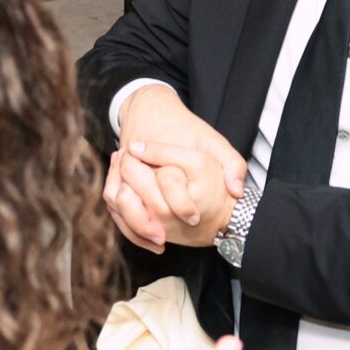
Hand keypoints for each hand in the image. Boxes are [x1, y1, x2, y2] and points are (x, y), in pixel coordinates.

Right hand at [106, 85, 245, 252]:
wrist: (151, 109)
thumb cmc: (185, 128)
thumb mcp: (214, 141)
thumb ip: (232, 164)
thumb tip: (235, 190)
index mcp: (154, 149)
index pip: (157, 179)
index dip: (178, 203)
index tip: (194, 218)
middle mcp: (130, 158)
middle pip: (125, 194)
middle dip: (143, 221)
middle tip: (164, 237)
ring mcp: (118, 167)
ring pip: (114, 200)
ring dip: (132, 225)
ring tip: (157, 240)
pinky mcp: (115, 175)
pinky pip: (113, 203)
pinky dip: (127, 222)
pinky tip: (149, 236)